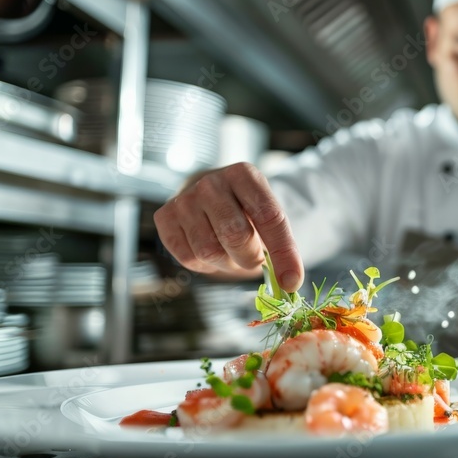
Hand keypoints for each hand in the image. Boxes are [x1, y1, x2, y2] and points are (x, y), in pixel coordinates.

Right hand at [153, 162, 303, 290]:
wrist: (209, 194)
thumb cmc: (243, 208)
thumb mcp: (266, 214)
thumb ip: (280, 245)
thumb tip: (290, 283)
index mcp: (244, 174)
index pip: (268, 217)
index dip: (283, 252)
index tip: (292, 281)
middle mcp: (210, 183)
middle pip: (236, 236)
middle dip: (250, 258)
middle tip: (254, 258)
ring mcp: (184, 199)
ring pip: (210, 252)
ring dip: (227, 263)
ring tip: (230, 251)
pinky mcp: (164, 217)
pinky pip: (189, 258)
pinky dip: (205, 265)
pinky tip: (210, 247)